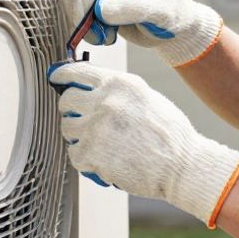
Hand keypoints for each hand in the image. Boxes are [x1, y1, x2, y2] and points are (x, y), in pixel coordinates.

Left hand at [47, 60, 238, 226]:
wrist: (182, 166)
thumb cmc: (170, 135)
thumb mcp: (146, 97)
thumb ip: (117, 91)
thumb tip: (90, 90)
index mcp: (119, 84)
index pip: (77, 72)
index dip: (62, 76)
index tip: (56, 78)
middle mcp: (104, 102)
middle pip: (66, 101)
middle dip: (71, 110)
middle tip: (84, 120)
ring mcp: (95, 129)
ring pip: (67, 128)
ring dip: (78, 136)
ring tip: (101, 143)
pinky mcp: (90, 155)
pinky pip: (74, 153)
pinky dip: (85, 159)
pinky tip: (104, 160)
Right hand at [57, 0, 222, 67]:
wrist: (172, 30)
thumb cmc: (171, 15)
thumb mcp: (157, 11)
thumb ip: (131, 8)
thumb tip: (101, 10)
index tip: (91, 17)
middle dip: (83, 9)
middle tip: (97, 35)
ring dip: (79, 18)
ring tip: (102, 38)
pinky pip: (73, 6)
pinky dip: (79, 23)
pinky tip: (98, 36)